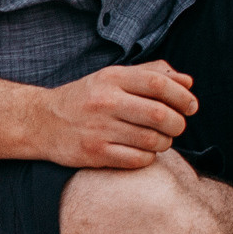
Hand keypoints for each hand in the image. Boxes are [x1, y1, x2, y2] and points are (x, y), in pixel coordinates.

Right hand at [27, 62, 196, 168]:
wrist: (41, 122)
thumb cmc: (85, 98)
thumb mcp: (112, 77)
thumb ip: (150, 74)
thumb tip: (187, 82)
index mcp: (111, 78)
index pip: (158, 83)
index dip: (182, 96)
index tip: (191, 106)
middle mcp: (105, 102)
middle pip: (159, 114)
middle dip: (177, 123)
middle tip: (176, 126)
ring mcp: (99, 129)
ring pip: (152, 140)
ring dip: (164, 143)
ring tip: (159, 139)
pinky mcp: (94, 153)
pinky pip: (137, 160)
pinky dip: (148, 157)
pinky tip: (141, 151)